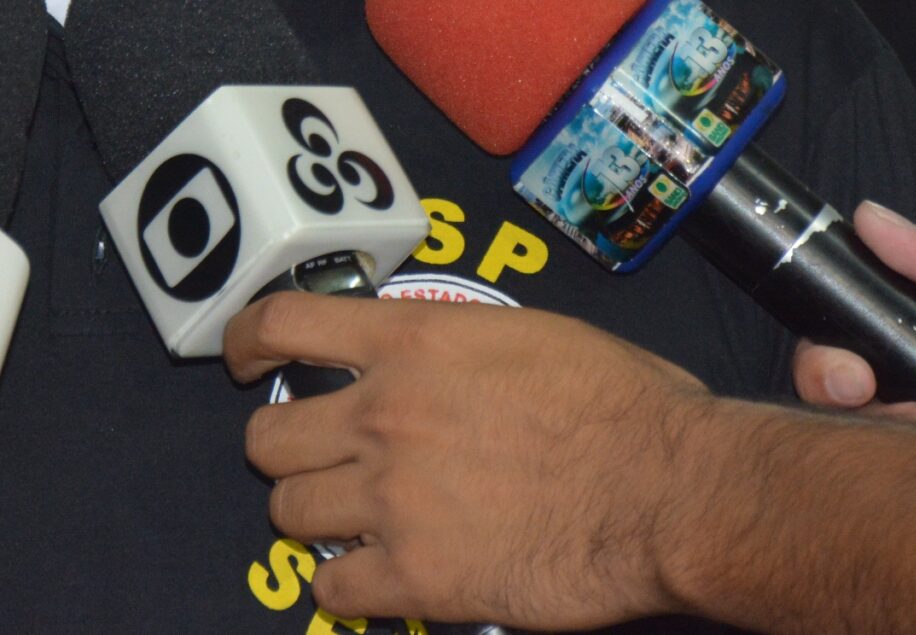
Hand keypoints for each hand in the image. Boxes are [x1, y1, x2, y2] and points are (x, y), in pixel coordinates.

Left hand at [223, 293, 707, 629]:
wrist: (671, 488)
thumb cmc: (624, 406)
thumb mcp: (525, 334)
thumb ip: (453, 344)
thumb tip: (429, 359)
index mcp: (411, 343)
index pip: (283, 324)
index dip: (246, 340)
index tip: (244, 358)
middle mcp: (385, 416)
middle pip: (267, 438)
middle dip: (288, 449)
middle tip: (320, 460)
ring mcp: (393, 499)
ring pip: (287, 512)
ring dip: (313, 516)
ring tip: (352, 521)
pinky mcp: (418, 576)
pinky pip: (332, 591)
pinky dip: (346, 587)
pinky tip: (378, 577)